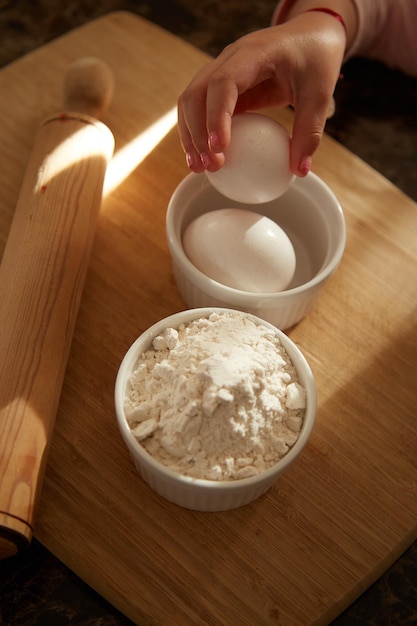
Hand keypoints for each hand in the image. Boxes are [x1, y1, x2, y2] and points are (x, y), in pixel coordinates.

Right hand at [177, 14, 345, 176]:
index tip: (220, 148)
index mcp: (254, 53)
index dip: (216, 116)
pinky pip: (201, 108)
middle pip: (196, 93)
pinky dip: (198, 133)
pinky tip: (205, 158)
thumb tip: (299, 170)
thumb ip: (310, 132)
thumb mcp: (320, 94)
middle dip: (196, 132)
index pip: (223, 83)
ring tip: (200, 168)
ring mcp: (221, 70)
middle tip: (210, 166)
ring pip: (191, 101)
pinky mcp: (222, 86)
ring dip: (190, 135)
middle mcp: (230, 59)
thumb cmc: (315, 60)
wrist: (309, 37)